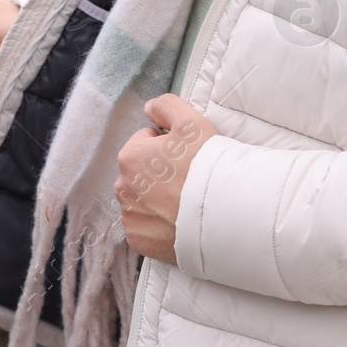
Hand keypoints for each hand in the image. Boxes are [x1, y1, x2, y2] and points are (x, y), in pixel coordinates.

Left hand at [114, 94, 217, 263]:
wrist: (223, 217)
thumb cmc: (206, 166)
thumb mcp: (191, 121)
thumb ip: (166, 105)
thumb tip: (149, 108)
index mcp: (130, 156)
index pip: (146, 142)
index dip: (169, 147)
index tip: (187, 157)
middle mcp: (122, 188)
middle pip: (142, 172)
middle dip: (159, 173)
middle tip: (188, 180)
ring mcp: (130, 217)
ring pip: (143, 200)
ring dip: (158, 198)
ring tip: (185, 201)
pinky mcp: (139, 241)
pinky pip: (146, 227)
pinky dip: (159, 224)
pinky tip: (179, 220)